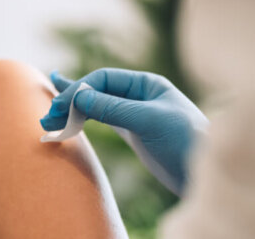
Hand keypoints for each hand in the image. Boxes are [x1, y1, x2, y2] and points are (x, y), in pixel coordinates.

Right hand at [39, 68, 207, 193]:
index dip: (80, 90)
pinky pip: (103, 120)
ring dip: (73, 111)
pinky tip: (68, 118)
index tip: (62, 107)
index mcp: (147, 84)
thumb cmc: (186, 141)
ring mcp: (135, 113)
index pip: (103, 79)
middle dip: (71, 100)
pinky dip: (84, 120)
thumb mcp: (148, 121)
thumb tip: (78, 96)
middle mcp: (139, 95)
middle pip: (96, 90)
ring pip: (96, 105)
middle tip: (48, 115)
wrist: (206, 174)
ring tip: (49, 118)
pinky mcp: (133, 132)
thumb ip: (113, 108)